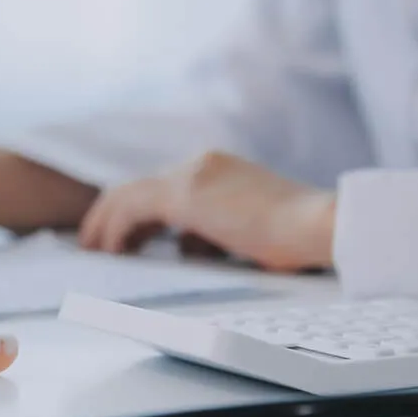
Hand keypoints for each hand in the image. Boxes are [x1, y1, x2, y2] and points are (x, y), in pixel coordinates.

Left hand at [78, 151, 335, 271]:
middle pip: (138, 187)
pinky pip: (132, 208)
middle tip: (94, 245)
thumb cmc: (297, 237)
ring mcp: (193, 174)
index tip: (122, 237)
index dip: (135, 213)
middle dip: (110, 216)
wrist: (323, 226)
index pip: (162, 186)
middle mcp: (201, 164)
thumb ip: (214, 230)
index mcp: (218, 169)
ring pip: (128, 195)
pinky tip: (110, 252)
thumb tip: (186, 246)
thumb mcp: (247, 229)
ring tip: (95, 252)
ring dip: (106, 224)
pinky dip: (114, 229)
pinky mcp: (187, 194)